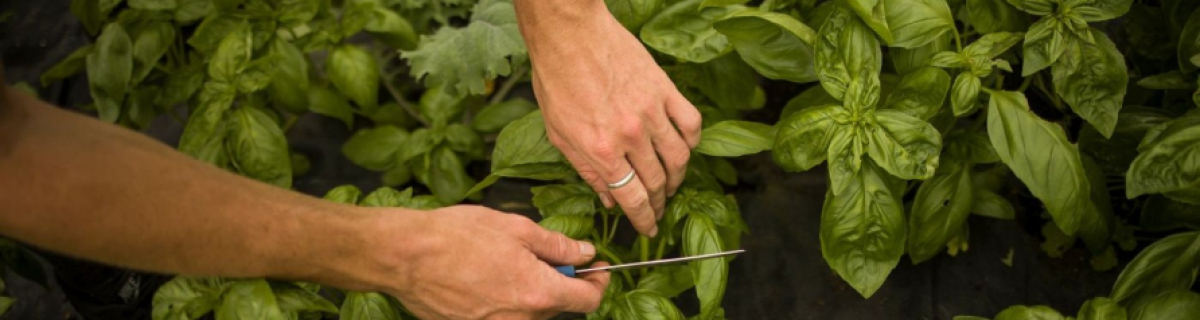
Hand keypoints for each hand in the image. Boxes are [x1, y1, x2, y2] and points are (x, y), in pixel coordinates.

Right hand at [364, 205, 609, 319]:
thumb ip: (557, 246)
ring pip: (530, 312)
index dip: (599, 282)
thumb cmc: (456, 236)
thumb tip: (584, 254)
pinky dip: (503, 300)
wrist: (406, 257)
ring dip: (529, 290)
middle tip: (542, 254)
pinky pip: (502, 317)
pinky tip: (484, 277)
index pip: (588, 300)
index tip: (597, 268)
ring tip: (503, 262)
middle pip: (558, 306)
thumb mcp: (516, 229)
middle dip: (558, 281)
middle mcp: (522, 319)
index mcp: (538, 293)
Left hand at [515, 1, 702, 236]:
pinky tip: (684, 148)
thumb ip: (586, 170)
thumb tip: (607, 199)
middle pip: (657, 182)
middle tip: (658, 210)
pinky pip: (690, 124)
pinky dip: (691, 142)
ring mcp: (651, 112)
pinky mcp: (665, 90)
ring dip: (678, 178)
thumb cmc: (557, 81)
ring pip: (679, 158)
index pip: (633, 198)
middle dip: (659, 203)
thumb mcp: (559, 134)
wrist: (570, 35)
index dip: (644, 219)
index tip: (649, 228)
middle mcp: (630, 136)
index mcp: (601, 150)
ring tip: (671, 185)